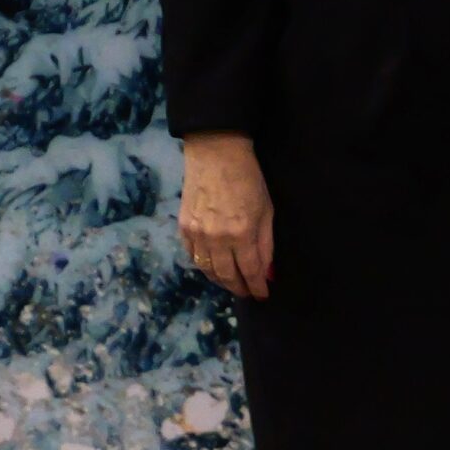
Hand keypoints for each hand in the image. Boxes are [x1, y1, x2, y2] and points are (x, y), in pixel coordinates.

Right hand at [179, 132, 275, 298]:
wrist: (216, 154)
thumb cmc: (249, 180)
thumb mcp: (267, 211)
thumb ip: (266, 244)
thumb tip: (267, 271)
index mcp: (242, 234)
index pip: (250, 271)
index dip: (257, 287)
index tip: (262, 295)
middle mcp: (217, 239)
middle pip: (227, 276)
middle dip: (239, 288)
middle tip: (247, 293)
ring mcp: (196, 234)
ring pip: (207, 270)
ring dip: (221, 281)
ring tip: (232, 283)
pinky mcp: (183, 228)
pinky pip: (193, 256)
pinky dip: (204, 266)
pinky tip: (214, 267)